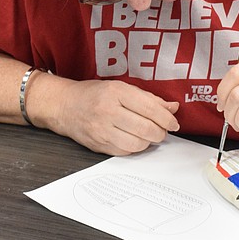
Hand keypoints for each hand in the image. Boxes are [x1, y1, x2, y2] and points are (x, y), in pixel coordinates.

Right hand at [51, 79, 179, 155]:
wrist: (64, 106)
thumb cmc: (93, 94)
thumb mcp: (120, 88)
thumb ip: (148, 98)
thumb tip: (172, 107)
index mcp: (115, 92)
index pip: (149, 108)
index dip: (166, 118)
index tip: (173, 122)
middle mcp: (108, 111)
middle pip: (145, 128)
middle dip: (161, 132)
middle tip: (163, 130)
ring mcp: (102, 130)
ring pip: (137, 144)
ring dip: (149, 142)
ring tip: (150, 135)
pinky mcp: (99, 145)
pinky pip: (125, 151)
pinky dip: (136, 148)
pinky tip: (136, 140)